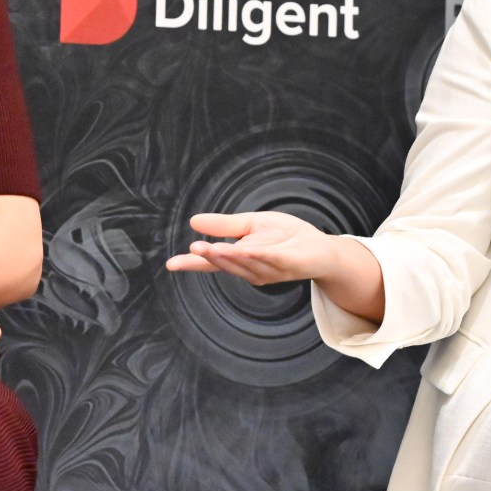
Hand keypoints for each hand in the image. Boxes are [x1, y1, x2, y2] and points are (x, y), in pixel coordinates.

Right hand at [165, 211, 339, 285]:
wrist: (319, 247)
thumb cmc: (286, 237)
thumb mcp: (252, 224)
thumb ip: (224, 226)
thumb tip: (193, 222)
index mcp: (240, 258)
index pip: (212, 262)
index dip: (192, 263)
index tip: (171, 264)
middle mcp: (250, 269)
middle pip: (226, 264)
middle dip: (211, 257)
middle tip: (195, 249)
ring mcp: (268, 269)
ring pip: (245, 263)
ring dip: (229, 257)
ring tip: (211, 249)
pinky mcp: (286, 263)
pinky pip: (270, 259)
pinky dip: (257, 255)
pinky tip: (246, 249)